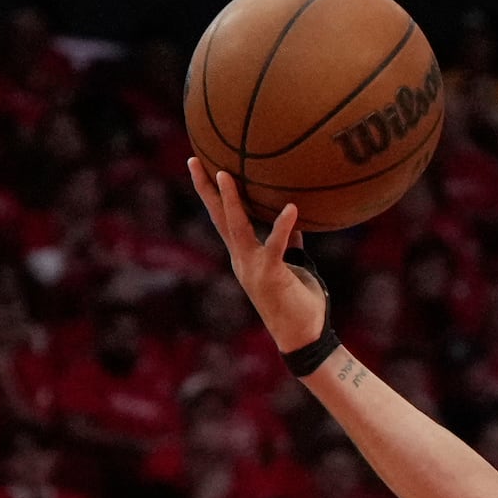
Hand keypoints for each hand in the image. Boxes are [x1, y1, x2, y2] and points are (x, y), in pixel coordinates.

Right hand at [185, 159, 328, 351]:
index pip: (224, 219)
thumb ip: (289, 247)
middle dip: (205, 189)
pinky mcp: (271, 275)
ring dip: (230, 200)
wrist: (303, 338)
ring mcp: (253, 267)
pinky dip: (283, 226)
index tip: (203, 168)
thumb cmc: (301, 304)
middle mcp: (242, 259)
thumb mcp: (293, 269)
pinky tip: (291, 208)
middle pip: (219, 218)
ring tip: (225, 174)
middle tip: (194, 160)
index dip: (213, 194)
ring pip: (236, 227)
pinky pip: (276, 245)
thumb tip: (295, 226)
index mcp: (245, 256)